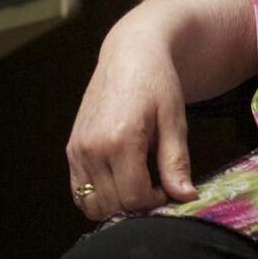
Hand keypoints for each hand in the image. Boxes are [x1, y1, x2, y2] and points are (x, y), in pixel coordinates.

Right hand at [65, 20, 197, 220]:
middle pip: (112, 205)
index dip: (155, 202)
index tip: (168, 188)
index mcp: (120, 140)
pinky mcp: (71, 149)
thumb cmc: (157, 82)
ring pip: (91, 204)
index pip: (134, 198)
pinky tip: (120, 177)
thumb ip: (176, 162)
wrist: (130, 53)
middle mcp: (92, 148)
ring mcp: (77, 150)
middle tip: (156, 184)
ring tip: (138, 179)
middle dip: (137, 204)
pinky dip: (98, 195)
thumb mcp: (174, 120)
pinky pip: (79, 191)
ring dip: (116, 203)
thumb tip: (186, 197)